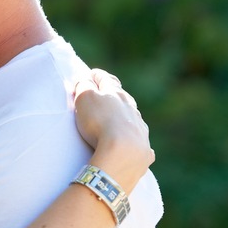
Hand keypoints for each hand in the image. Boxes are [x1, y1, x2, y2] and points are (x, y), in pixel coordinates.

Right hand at [74, 69, 153, 192]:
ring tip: (119, 117)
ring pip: (133, 116)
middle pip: (123, 97)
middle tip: (108, 93)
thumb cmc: (100, 123)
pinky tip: (134, 141)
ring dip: (126, 115)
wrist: (123, 154)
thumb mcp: (85, 98)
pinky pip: (140, 138)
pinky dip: (135, 136)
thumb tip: (85, 79)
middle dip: (114, 94)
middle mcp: (131, 109)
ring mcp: (140, 128)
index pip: (106, 80)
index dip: (98, 76)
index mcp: (116, 95)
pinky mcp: (144, 148)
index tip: (93, 74)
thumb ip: (83, 86)